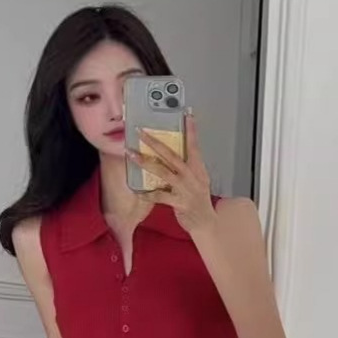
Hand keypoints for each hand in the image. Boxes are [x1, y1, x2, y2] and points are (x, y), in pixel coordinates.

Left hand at [126, 112, 217, 234]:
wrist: (206, 222)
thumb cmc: (199, 200)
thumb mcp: (198, 180)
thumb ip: (188, 167)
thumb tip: (172, 155)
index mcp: (198, 169)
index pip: (194, 146)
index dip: (191, 130)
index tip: (187, 115)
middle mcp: (192, 176)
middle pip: (172, 155)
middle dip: (155, 142)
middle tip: (141, 132)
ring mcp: (185, 189)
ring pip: (163, 172)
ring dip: (145, 162)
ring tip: (131, 154)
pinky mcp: (179, 202)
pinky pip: (159, 196)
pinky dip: (148, 194)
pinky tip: (138, 191)